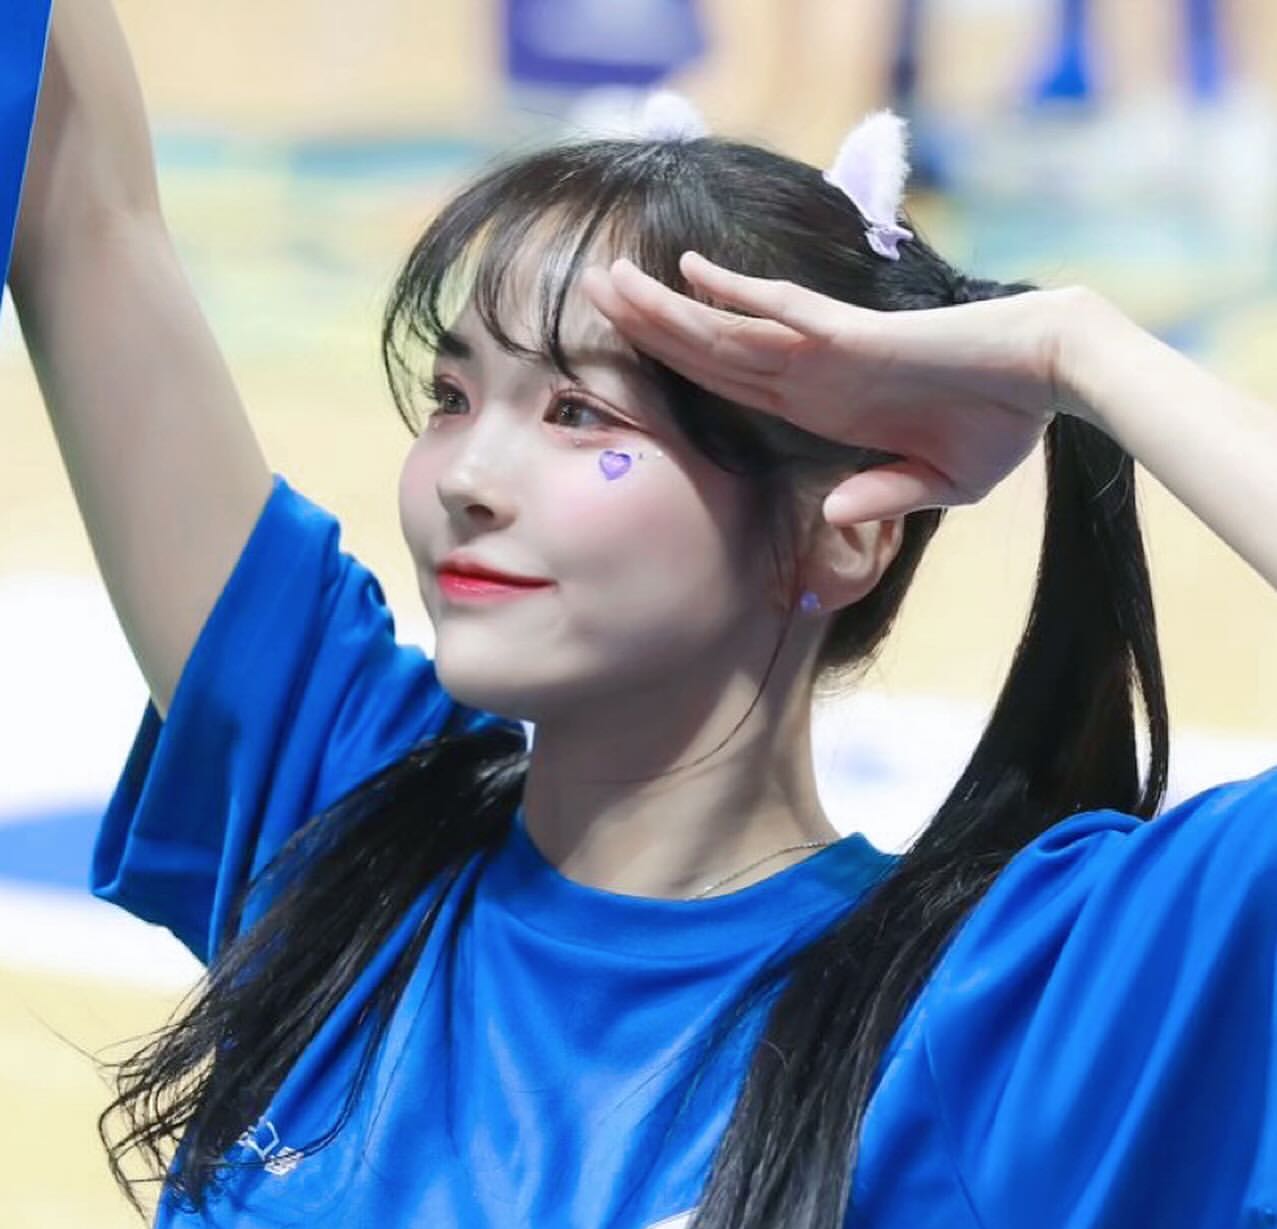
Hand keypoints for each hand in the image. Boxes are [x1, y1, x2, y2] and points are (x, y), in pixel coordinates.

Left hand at [582, 253, 1074, 526]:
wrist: (1053, 381)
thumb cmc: (1002, 425)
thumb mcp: (932, 481)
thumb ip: (878, 494)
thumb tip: (831, 514)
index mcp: (822, 408)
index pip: (729, 387)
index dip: (674, 371)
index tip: (620, 362)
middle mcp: (813, 375)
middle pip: (709, 352)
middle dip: (646, 330)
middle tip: (583, 301)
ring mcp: (829, 353)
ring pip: (729, 328)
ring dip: (667, 308)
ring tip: (607, 284)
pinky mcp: (856, 337)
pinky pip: (786, 311)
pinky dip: (739, 292)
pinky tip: (691, 274)